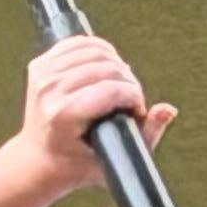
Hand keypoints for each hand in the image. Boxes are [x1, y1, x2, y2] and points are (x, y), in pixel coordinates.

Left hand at [10, 33, 172, 205]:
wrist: (39, 159)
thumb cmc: (78, 164)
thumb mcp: (117, 159)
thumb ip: (147, 134)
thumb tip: (167, 109)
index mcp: (62, 115)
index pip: (110, 90)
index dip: (133, 96)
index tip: (137, 109)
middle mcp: (49, 91)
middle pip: (105, 67)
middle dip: (128, 81)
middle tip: (131, 98)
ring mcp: (42, 75)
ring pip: (94, 50)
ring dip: (116, 64)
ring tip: (121, 83)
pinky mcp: (40, 65)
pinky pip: (78, 43)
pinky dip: (99, 50)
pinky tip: (107, 65)